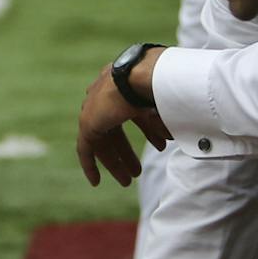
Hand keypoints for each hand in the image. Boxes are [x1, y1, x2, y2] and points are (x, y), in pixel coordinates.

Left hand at [77, 70, 168, 187]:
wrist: (141, 76)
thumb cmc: (160, 86)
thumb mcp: (166, 104)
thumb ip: (166, 119)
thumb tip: (171, 136)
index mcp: (127, 86)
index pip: (135, 114)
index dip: (147, 130)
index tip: (157, 144)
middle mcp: (107, 95)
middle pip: (115, 130)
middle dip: (127, 152)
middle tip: (137, 171)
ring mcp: (94, 107)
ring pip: (102, 141)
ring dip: (115, 161)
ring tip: (128, 180)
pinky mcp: (87, 122)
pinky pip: (85, 148)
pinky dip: (90, 164)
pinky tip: (95, 182)